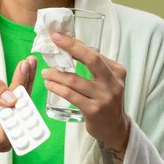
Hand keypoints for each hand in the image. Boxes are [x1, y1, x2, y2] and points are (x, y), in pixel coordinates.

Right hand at [0, 56, 36, 158]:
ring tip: (29, 65)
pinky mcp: (20, 126)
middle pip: (17, 120)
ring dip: (27, 87)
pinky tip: (28, 70)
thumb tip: (12, 99)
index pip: (2, 134)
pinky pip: (26, 108)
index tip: (16, 94)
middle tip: (28, 68)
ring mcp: (9, 138)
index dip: (11, 117)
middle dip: (23, 92)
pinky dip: (26, 89)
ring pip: (24, 112)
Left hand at [42, 32, 129, 149]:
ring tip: (46, 72)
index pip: (94, 53)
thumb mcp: (106, 80)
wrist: (115, 127)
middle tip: (53, 41)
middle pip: (91, 60)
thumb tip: (71, 46)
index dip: (75, 44)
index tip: (59, 36)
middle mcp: (113, 83)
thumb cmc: (106, 100)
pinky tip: (49, 84)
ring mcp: (104, 97)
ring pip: (75, 80)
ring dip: (56, 74)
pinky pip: (70, 95)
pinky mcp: (94, 110)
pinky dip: (57, 88)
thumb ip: (94, 65)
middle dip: (70, 47)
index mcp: (117, 71)